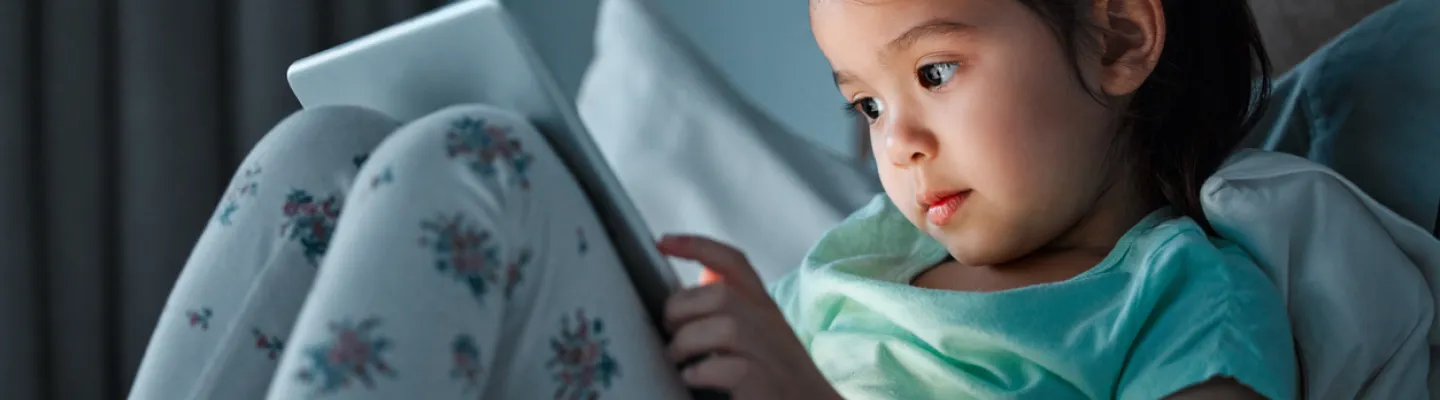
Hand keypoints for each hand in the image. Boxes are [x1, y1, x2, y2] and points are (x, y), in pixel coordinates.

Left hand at [657, 234, 842, 399]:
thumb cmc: (779, 376)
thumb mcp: (760, 333)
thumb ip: (734, 307)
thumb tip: (702, 278)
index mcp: (764, 308)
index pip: (734, 262)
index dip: (697, 246)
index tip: (662, 243)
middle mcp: (771, 327)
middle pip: (722, 295)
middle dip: (683, 309)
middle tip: (669, 330)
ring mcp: (772, 357)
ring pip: (726, 328)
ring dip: (688, 342)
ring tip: (677, 359)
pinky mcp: (767, 387)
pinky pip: (732, 369)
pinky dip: (702, 372)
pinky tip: (692, 378)